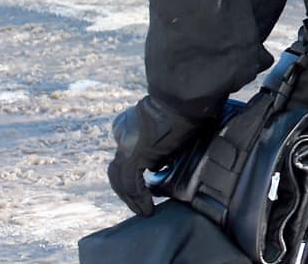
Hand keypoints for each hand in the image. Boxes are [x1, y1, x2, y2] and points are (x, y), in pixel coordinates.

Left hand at [108, 96, 211, 217]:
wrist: (183, 97)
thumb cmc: (189, 103)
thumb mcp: (179, 118)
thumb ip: (173, 132)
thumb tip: (183, 143)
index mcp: (131, 123)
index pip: (128, 151)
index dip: (136, 167)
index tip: (154, 176)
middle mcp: (124, 134)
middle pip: (118, 168)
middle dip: (126, 186)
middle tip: (140, 200)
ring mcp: (126, 145)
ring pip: (119, 178)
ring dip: (130, 197)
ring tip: (143, 210)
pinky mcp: (133, 155)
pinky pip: (131, 183)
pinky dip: (138, 198)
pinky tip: (148, 209)